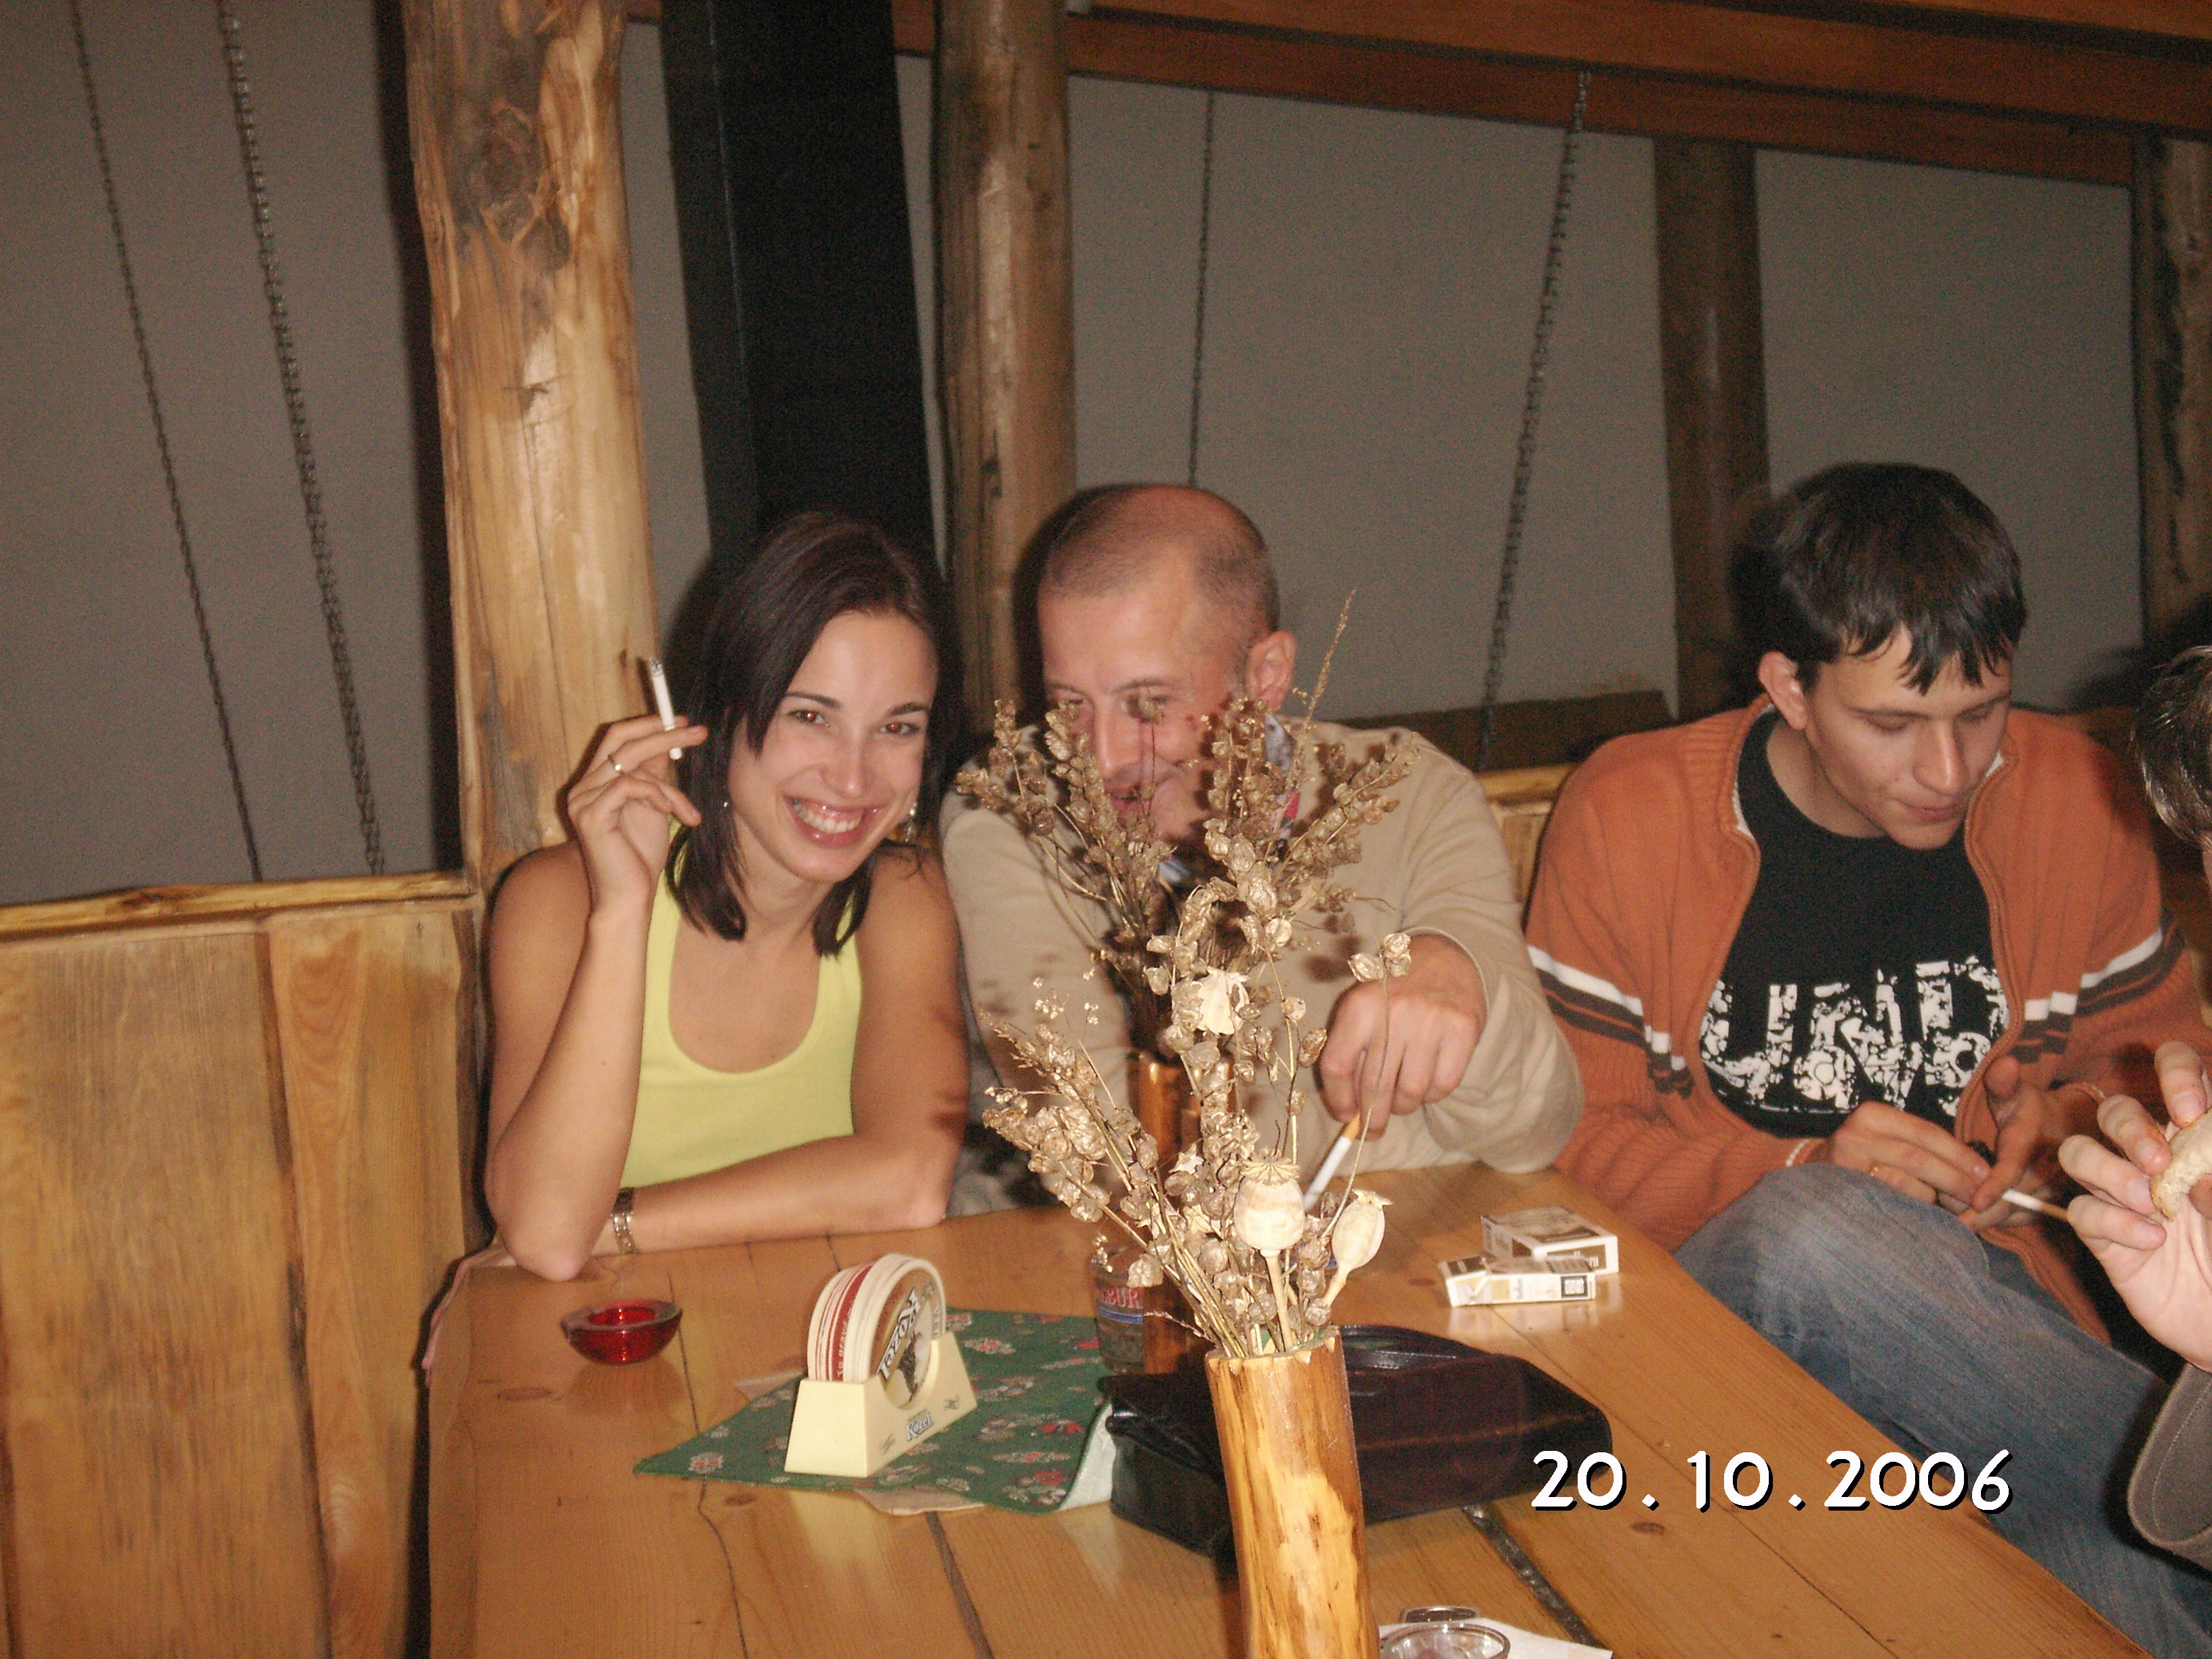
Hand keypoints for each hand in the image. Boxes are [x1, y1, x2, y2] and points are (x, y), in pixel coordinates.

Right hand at [562, 714, 705, 915]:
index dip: (648, 725)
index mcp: (594, 783)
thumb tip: (668, 741)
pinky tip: (674, 815)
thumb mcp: (654, 806)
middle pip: (621, 740)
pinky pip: (630, 786)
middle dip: (663, 733)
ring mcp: (582, 800)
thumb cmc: (640, 857)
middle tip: (697, 731)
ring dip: (670, 786)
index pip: (616, 737)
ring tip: (689, 812)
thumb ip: (654, 774)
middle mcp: (582, 787)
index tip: (683, 722)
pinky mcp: (591, 815)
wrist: (630, 897)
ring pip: (633, 765)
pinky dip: (658, 796)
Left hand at [1318, 936, 1485, 1134]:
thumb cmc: (1396, 991)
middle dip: (1371, 1119)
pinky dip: (1432, 1094)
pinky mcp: (1462, 1030)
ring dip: (1404, 1106)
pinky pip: (1442, 1085)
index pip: (1337, 1066)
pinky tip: (1427, 1083)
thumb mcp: (1364, 1007)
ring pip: (1411, 1092)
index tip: (1344, 1116)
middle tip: (1372, 1130)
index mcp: (1359, 1006)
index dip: (1338, 1099)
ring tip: (1403, 1098)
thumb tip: (1348, 1110)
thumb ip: (1352, 1050)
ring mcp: (1431, 1021)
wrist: (1445, 957)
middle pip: (1374, 1087)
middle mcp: (1393, 1013)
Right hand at [1807, 1100, 1991, 1211]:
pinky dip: (1912, 1208)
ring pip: (1905, 1182)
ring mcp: (1846, 1162)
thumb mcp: (1889, 1139)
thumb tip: (1975, 1171)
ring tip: (1950, 1207)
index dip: (1959, 1153)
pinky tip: (1924, 1213)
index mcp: (1873, 1115)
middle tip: (1979, 1196)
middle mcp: (1856, 1134)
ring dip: (1933, 1198)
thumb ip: (1922, 1147)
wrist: (1816, 1177)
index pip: (1926, 1132)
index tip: (1985, 1172)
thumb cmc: (1866, 1158)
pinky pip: (1890, 1200)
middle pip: (1918, 1158)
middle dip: (1954, 1179)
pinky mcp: (1844, 1188)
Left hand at [1955, 1055, 2069, 1230]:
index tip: (1976, 1201)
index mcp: (2032, 1145)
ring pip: (2010, 1217)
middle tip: (1939, 1206)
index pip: (2014, 1170)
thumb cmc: (2031, 1109)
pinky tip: (1965, 1219)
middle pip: (2008, 1203)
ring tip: (1947, 1214)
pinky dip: (1991, 1222)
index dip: (1995, 1187)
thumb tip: (2005, 1064)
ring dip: (1980, 1219)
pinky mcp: (2043, 1208)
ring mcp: (2047, 1195)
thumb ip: (2003, 1083)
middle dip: (1974, 1209)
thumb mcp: (2016, 1092)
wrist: (2067, 1130)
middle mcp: (2045, 1175)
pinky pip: (2014, 1221)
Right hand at [2058, 1058, 2211, 1369]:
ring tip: (2147, 1202)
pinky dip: (2113, 1222)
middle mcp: (2156, 1158)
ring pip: (2080, 1152)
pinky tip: (2151, 1242)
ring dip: (2107, 1170)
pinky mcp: (2103, 1237)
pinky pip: (2083, 1213)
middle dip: (2129, 1128)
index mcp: (2199, 1137)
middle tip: (2157, 1161)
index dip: (2175, 1074)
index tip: (2190, 1111)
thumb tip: (2190, 1173)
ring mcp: (2124, 1196)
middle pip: (2115, 1110)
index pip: (2176, 1072)